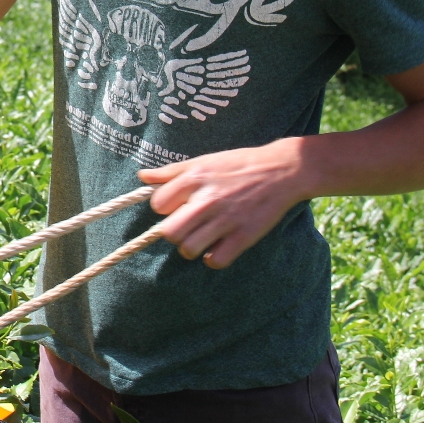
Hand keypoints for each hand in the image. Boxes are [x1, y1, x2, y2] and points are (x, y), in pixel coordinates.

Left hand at [137, 138, 315, 268]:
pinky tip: (218, 247)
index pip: (158, 205)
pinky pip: (215, 261)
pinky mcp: (244, 236)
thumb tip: (142, 177)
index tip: (177, 207)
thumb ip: (171, 172)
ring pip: (188, 249)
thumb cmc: (238, 164)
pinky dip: (213, 258)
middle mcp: (206, 200)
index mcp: (194, 179)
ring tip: (202, 239)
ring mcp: (225, 220)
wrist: (281, 169)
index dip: (165, 208)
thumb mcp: (203, 161)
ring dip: (192, 248)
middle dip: (174, 232)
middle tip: (187, 227)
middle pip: (169, 232)